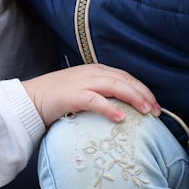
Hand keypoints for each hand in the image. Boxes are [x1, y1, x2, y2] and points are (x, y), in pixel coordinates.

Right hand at [22, 63, 159, 127]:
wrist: (31, 99)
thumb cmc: (58, 98)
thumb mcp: (84, 90)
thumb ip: (101, 93)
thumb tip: (122, 108)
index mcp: (97, 70)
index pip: (126, 77)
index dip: (143, 89)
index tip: (156, 105)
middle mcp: (92, 73)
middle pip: (125, 80)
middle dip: (144, 94)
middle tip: (157, 111)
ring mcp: (83, 82)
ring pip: (115, 86)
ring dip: (133, 98)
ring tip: (146, 112)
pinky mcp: (73, 95)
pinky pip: (95, 100)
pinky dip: (110, 108)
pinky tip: (121, 118)